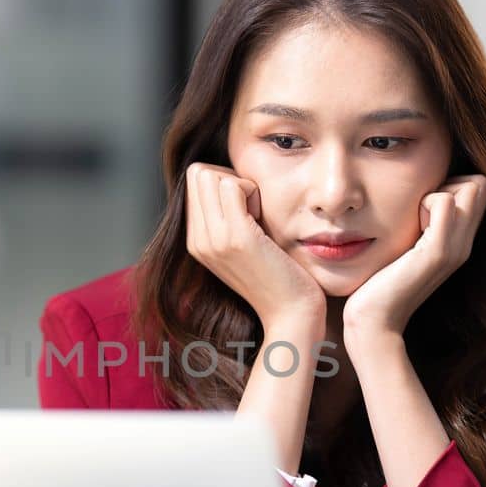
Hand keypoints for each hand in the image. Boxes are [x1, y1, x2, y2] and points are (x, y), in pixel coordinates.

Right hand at [184, 162, 324, 333]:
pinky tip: (265, 220)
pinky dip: (253, 191)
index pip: (195, 181)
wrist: (290, 314)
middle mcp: (198, 240)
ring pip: (210, 174)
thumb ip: (229, 217)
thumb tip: (231, 178)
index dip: (224, 183)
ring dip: (242, 185)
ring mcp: (213, 239)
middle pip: (198, 172)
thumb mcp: (244, 244)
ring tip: (258, 217)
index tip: (247, 210)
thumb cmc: (278, 275)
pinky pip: (232, 185)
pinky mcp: (235, 237)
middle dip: (229, 179)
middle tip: (253, 210)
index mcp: (197, 241)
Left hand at [343, 173, 485, 341]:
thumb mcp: (406, 247)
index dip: (451, 184)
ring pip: (469, 187)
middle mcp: (465, 244)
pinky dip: (424, 203)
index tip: (421, 207)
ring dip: (436, 192)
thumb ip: (418, 226)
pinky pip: (444, 202)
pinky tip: (408, 229)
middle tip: (418, 211)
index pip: (478, 188)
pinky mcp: (437, 252)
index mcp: (459, 241)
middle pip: (479, 184)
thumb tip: (416, 197)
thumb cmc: (380, 284)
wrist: (375, 321)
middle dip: (448, 183)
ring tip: (414, 221)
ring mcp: (455, 248)